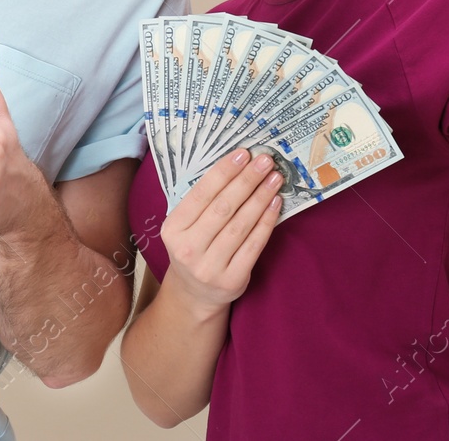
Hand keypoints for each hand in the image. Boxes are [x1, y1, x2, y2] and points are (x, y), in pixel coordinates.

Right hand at [158, 148, 282, 316]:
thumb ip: (202, 202)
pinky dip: (266, 222)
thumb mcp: (185, 227)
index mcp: (173, 229)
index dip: (224, 172)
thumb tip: (236, 166)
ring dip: (260, 198)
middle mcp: (188, 249)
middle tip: (265, 161)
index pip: (201, 194)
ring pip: (240, 225)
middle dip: (247, 180)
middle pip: (223, 208)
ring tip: (274, 178)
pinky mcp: (232, 280)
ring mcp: (210, 267)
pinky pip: (254, 245)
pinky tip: (275, 203)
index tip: (243, 154)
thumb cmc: (194, 248)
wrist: (194, 294)